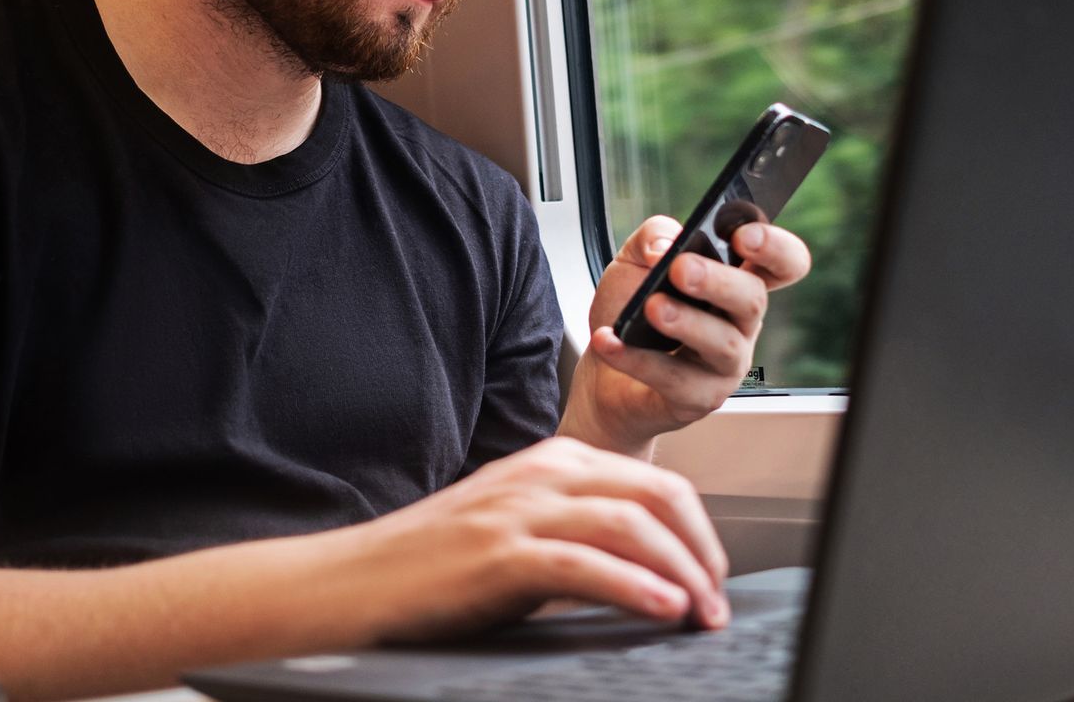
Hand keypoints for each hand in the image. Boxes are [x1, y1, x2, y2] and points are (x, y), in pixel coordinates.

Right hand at [342, 438, 729, 640]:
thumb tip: (650, 569)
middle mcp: (543, 475)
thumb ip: (577, 530)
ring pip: (631, 524)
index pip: (655, 482)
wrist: (356, 579)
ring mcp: (520, 511)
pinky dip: (635, 587)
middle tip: (717, 600)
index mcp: (553, 461)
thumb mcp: (518, 527)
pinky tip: (661, 610)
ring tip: (701, 612)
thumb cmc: (435, 562)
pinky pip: (585, 564)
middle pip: (657, 495)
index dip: (698, 532)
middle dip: (702, 550)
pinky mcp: (500, 555)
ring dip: (682, 572)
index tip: (711, 576)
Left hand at [565, 216, 812, 452]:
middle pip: (753, 300)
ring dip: (686, 322)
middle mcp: (740, 323)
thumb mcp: (635, 260)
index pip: (784, 263)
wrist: (602, 373)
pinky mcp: (699, 398)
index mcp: (736, 282)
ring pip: (724, 344)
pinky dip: (637, 359)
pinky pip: (675, 379)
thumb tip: (665, 246)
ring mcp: (725, 365)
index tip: (742, 235)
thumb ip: (652, 236)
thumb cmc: (630, 311)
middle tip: (680, 268)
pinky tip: (610, 340)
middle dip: (718, 281)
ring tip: (651, 307)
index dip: (775, 247)